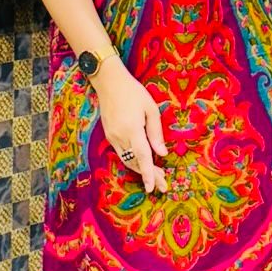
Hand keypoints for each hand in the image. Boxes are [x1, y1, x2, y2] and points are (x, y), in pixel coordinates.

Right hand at [90, 59, 168, 193]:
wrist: (109, 82)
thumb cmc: (133, 92)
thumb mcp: (150, 108)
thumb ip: (156, 132)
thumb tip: (162, 153)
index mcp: (132, 129)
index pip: (142, 157)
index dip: (149, 174)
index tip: (153, 188)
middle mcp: (120, 136)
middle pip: (135, 163)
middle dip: (149, 175)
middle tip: (163, 185)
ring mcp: (112, 137)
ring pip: (127, 161)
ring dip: (141, 170)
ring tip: (156, 176)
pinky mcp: (109, 135)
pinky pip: (122, 153)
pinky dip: (133, 161)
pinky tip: (143, 162)